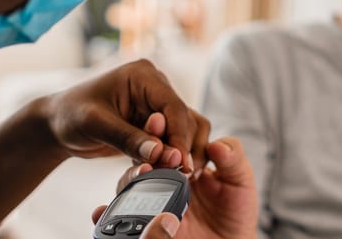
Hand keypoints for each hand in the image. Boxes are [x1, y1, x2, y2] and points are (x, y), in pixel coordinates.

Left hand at [41, 59, 209, 172]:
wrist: (57, 124)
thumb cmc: (70, 115)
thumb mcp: (95, 124)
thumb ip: (127, 138)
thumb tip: (160, 153)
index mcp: (143, 76)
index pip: (173, 106)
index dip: (179, 136)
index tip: (180, 163)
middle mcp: (156, 87)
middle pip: (185, 120)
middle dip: (180, 148)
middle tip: (175, 175)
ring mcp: (156, 106)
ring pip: (186, 131)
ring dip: (181, 154)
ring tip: (173, 176)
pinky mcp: (154, 124)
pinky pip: (173, 142)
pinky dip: (169, 158)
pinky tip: (160, 173)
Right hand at [93, 136, 257, 238]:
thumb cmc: (236, 212)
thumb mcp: (240, 182)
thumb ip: (233, 159)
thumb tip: (217, 145)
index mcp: (184, 161)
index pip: (168, 140)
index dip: (162, 130)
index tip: (158, 120)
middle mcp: (164, 177)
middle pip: (144, 159)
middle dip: (143, 151)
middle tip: (149, 149)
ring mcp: (153, 200)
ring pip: (130, 185)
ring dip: (129, 178)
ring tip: (139, 174)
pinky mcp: (145, 222)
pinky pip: (122, 216)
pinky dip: (107, 214)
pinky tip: (101, 212)